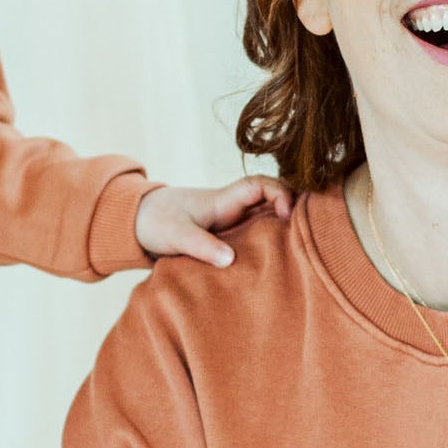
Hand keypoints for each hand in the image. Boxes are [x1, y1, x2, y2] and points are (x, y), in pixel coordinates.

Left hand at [134, 175, 293, 267]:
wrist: (138, 221)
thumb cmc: (157, 222)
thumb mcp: (176, 236)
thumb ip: (201, 246)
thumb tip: (229, 260)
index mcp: (223, 200)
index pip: (260, 185)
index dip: (279, 193)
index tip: (286, 215)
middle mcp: (232, 207)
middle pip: (273, 200)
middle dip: (293, 211)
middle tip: (309, 235)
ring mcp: (232, 221)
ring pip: (267, 218)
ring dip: (282, 229)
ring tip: (300, 251)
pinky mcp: (228, 236)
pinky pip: (256, 234)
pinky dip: (269, 242)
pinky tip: (277, 262)